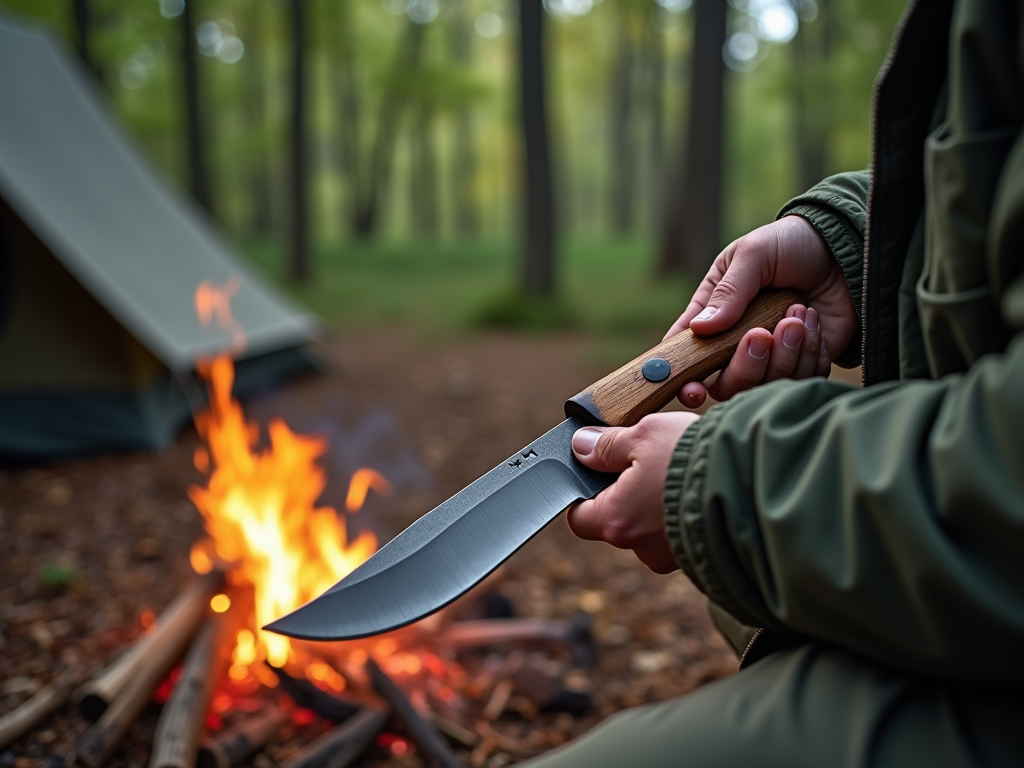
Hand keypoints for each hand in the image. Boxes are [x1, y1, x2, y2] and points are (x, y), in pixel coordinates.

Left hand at [566, 413, 698, 573]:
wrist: (758, 483)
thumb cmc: (695, 459)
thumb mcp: (645, 435)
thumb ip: (607, 444)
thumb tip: (581, 446)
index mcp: (617, 522)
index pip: (579, 518)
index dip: (582, 493)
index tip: (595, 470)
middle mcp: (642, 548)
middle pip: (618, 521)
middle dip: (627, 492)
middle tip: (647, 460)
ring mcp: (673, 557)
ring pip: (651, 526)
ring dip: (659, 500)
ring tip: (681, 469)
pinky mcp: (702, 556)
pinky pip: (681, 531)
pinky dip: (685, 511)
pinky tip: (700, 485)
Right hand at [665, 216, 856, 407]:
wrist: (844, 248)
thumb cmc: (789, 244)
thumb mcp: (754, 254)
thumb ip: (729, 292)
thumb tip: (699, 328)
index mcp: (713, 315)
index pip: (687, 355)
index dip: (684, 378)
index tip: (692, 389)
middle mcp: (737, 343)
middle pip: (726, 384)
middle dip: (744, 366)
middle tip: (763, 334)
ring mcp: (772, 357)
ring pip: (766, 386)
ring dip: (785, 353)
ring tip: (798, 312)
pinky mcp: (805, 363)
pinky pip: (802, 380)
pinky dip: (810, 355)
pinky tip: (814, 323)